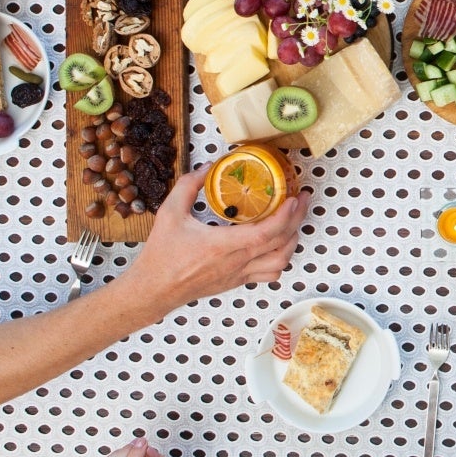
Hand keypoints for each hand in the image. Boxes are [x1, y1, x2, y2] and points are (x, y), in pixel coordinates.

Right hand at [126, 170, 306, 310]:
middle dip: (297, 220)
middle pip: (281, 244)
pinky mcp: (237, 281)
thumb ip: (188, 186)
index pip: (266, 232)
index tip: (293, 198)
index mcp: (222, 245)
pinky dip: (280, 259)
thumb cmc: (161, 256)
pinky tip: (278, 245)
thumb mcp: (169, 213)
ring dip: (292, 241)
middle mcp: (236, 262)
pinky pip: (269, 274)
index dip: (285, 216)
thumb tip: (207, 167)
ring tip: (294, 221)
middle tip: (301, 200)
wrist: (153, 289)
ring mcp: (239, 274)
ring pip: (280, 262)